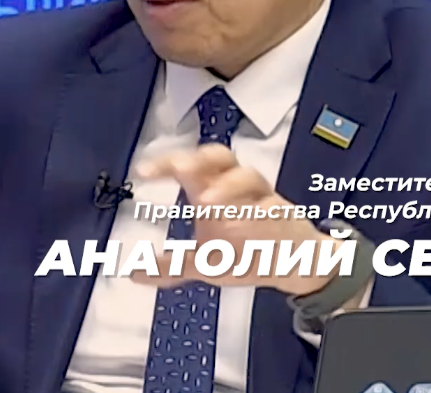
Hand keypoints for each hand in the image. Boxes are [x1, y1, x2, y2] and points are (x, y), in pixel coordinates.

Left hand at [130, 144, 338, 297]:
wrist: (297, 264)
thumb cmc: (248, 254)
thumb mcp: (205, 264)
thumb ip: (171, 268)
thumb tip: (133, 274)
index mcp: (213, 192)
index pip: (190, 166)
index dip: (167, 163)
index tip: (142, 172)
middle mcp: (237, 189)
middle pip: (220, 157)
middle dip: (201, 160)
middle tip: (182, 170)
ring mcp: (263, 199)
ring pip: (249, 177)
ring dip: (227, 187)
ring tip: (207, 202)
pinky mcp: (286, 217)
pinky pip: (273, 209)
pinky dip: (259, 213)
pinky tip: (247, 223)